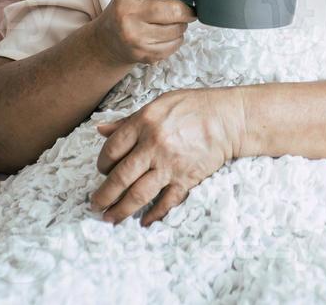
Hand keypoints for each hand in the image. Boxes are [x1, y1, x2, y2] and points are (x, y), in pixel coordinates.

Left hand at [89, 87, 245, 225]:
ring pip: (138, 195)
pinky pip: (166, 202)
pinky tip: (144, 221)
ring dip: (121, 210)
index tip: (102, 171)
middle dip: (104, 195)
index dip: (102, 164)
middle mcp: (154, 145)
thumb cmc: (194, 106)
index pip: (112, 149)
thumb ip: (128, 120)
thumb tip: (100, 129)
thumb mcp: (158, 104)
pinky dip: (154, 214)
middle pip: (120, 177)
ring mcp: (170, 165)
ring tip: (110, 218)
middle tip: (95, 205)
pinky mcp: (186, 179)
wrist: (230, 119)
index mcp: (144, 123)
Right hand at [94, 0, 196, 66]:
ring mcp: (133, 35)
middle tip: (180, 6)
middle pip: (176, 9)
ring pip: (179, 29)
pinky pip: (175, 45)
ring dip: (181, 24)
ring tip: (168, 20)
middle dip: (185, 9)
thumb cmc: (131, 1)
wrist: (108, 38)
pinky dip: (175, 40)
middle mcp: (126, 10)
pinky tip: (162, 34)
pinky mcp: (142, 54)